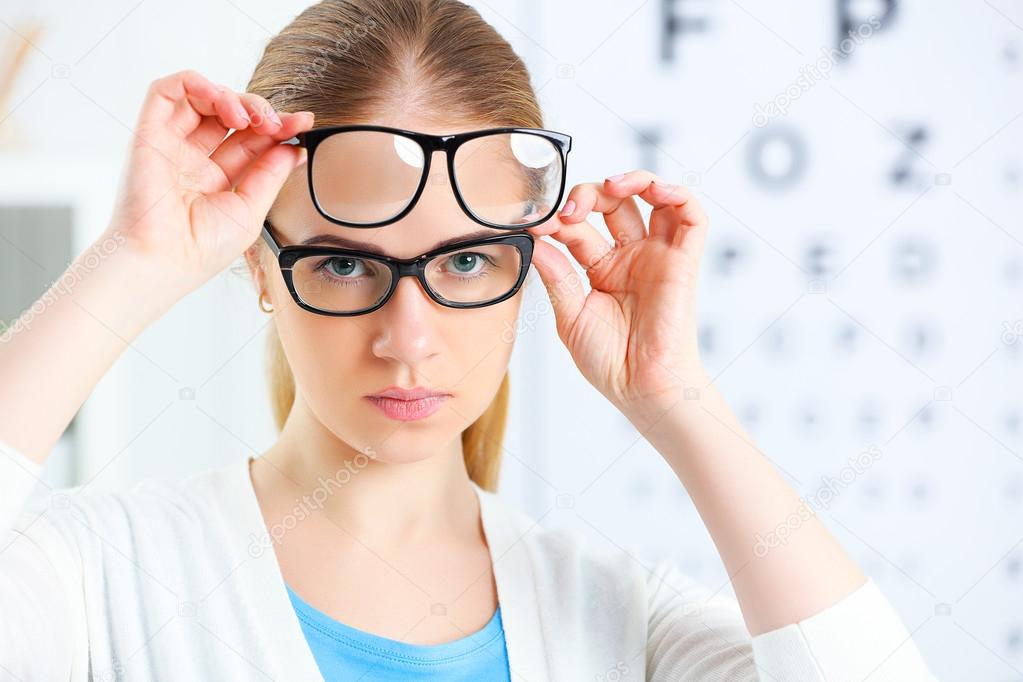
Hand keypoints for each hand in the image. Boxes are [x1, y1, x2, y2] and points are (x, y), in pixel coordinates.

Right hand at [103, 69, 313, 294]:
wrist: (163, 261)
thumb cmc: (201, 249)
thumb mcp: (250, 210)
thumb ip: (271, 175)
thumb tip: (295, 147)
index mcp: (216, 179)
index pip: (251, 140)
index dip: (277, 127)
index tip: (303, 123)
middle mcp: (193, 158)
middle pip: (230, 115)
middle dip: (260, 110)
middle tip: (277, 123)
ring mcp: (171, 145)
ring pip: (201, 97)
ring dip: (232, 97)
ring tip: (249, 118)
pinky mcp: (148, 133)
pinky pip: (166, 91)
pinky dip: (196, 83)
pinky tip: (221, 102)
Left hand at [526, 170, 709, 423]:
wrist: (641, 389)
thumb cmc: (609, 361)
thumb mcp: (570, 317)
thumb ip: (557, 276)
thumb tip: (535, 241)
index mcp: (601, 268)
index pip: (578, 226)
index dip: (557, 219)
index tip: (536, 224)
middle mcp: (630, 256)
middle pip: (613, 203)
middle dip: (588, 195)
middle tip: (569, 209)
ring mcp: (657, 256)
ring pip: (653, 199)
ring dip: (634, 180)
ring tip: (611, 186)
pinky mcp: (684, 261)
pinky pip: (692, 217)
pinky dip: (677, 194)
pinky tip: (653, 190)